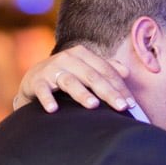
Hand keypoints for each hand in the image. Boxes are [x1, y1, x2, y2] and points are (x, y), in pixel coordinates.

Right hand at [14, 45, 136, 113]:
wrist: (34, 80)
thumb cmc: (66, 76)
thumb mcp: (85, 70)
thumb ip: (105, 69)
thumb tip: (126, 72)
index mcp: (83, 55)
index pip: (106, 72)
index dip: (120, 87)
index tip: (131, 104)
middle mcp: (68, 59)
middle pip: (92, 77)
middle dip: (109, 92)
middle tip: (122, 107)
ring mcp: (52, 69)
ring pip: (70, 82)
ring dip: (81, 94)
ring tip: (93, 105)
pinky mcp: (37, 81)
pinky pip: (43, 90)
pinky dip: (47, 99)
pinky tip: (53, 109)